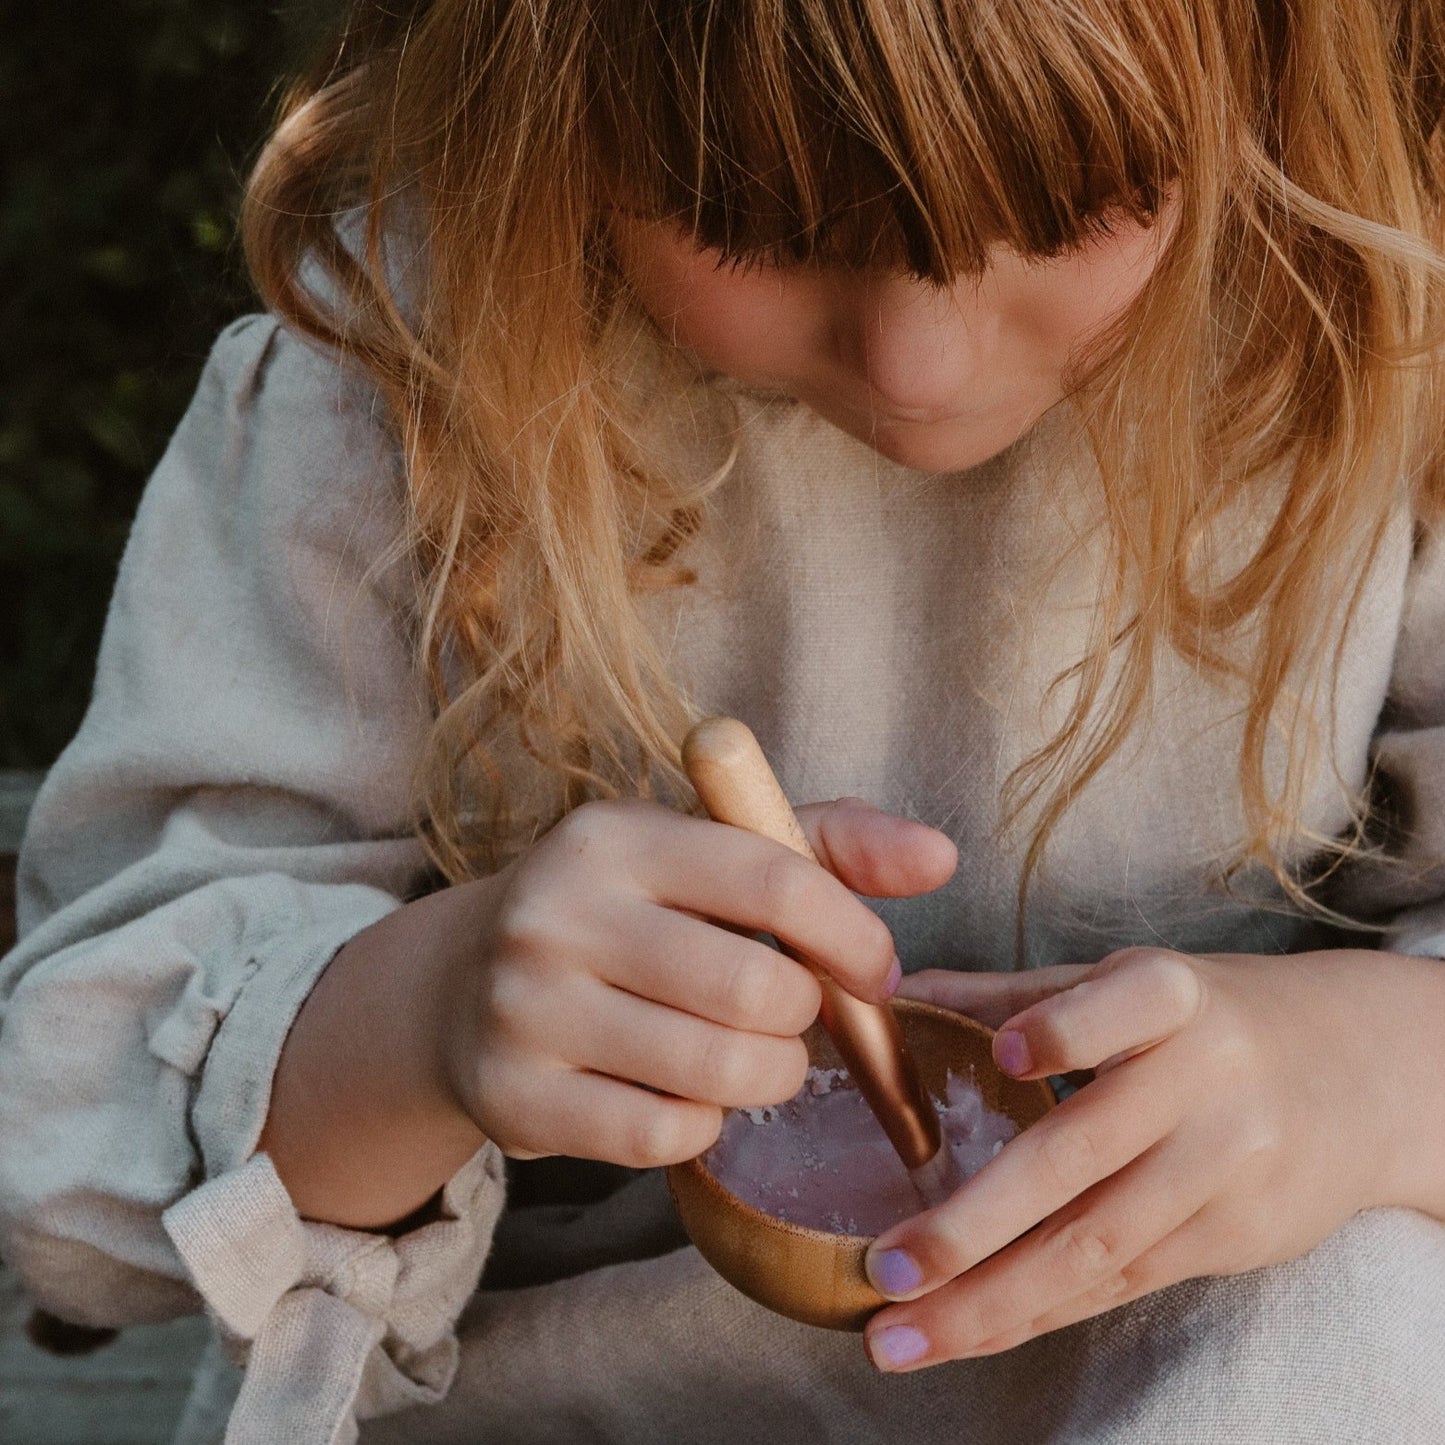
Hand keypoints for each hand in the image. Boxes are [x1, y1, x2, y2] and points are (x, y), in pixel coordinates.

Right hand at [444, 796, 956, 1167]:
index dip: (853, 937)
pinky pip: (663, 1135)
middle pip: (757, 991)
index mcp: (615, 835)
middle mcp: (556, 911)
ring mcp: (525, 1007)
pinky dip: (703, 1125)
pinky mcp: (513, 1096)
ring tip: (753, 1055)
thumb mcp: (709, 854)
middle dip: (806, 1018)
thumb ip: (831, 846)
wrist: (461, 986)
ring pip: (717, 1071)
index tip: (878, 971)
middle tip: (794, 1017)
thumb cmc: (628, 911)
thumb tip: (941, 855)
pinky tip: (690, 1095)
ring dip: (768, 1076)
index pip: (775, 881)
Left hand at [861, 947, 1425, 1371]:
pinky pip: (1122, 1282)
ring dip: (990, 1300)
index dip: (1066, 1028)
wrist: (1357, 1075)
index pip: (1122, 1007)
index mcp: (1170, 996)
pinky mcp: (1233, 1235)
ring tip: (900, 1334)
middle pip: (1082, 1153)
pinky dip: (1038, 1312)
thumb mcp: (1129, 980)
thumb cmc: (1207, 1018)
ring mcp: (1223, 1165)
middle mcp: (1202, 1080)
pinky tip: (969, 1331)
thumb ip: (1017, 992)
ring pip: (1096, 1243)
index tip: (1005, 1052)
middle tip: (887, 1264)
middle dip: (976, 1223)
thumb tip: (896, 995)